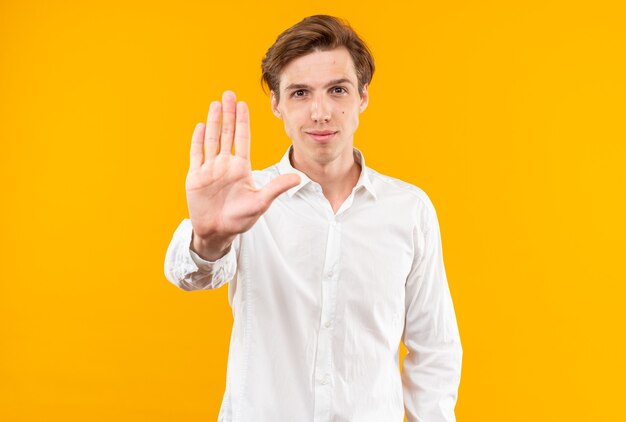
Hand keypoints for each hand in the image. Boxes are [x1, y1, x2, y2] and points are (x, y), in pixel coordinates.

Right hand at [185, 91, 299, 259]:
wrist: (217, 232)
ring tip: (215, 103)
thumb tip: (298, 177)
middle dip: (228, 113)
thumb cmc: (240, 219)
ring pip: (212, 139)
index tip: (244, 104)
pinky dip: (197, 140)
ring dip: (214, 121)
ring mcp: (210, 169)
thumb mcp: (260, 202)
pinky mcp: (196, 176)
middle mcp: (225, 164)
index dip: (242, 121)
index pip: (243, 138)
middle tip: (229, 94)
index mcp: (241, 168)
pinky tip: (201, 125)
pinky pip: (196, 154)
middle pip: (226, 133)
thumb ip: (276, 188)